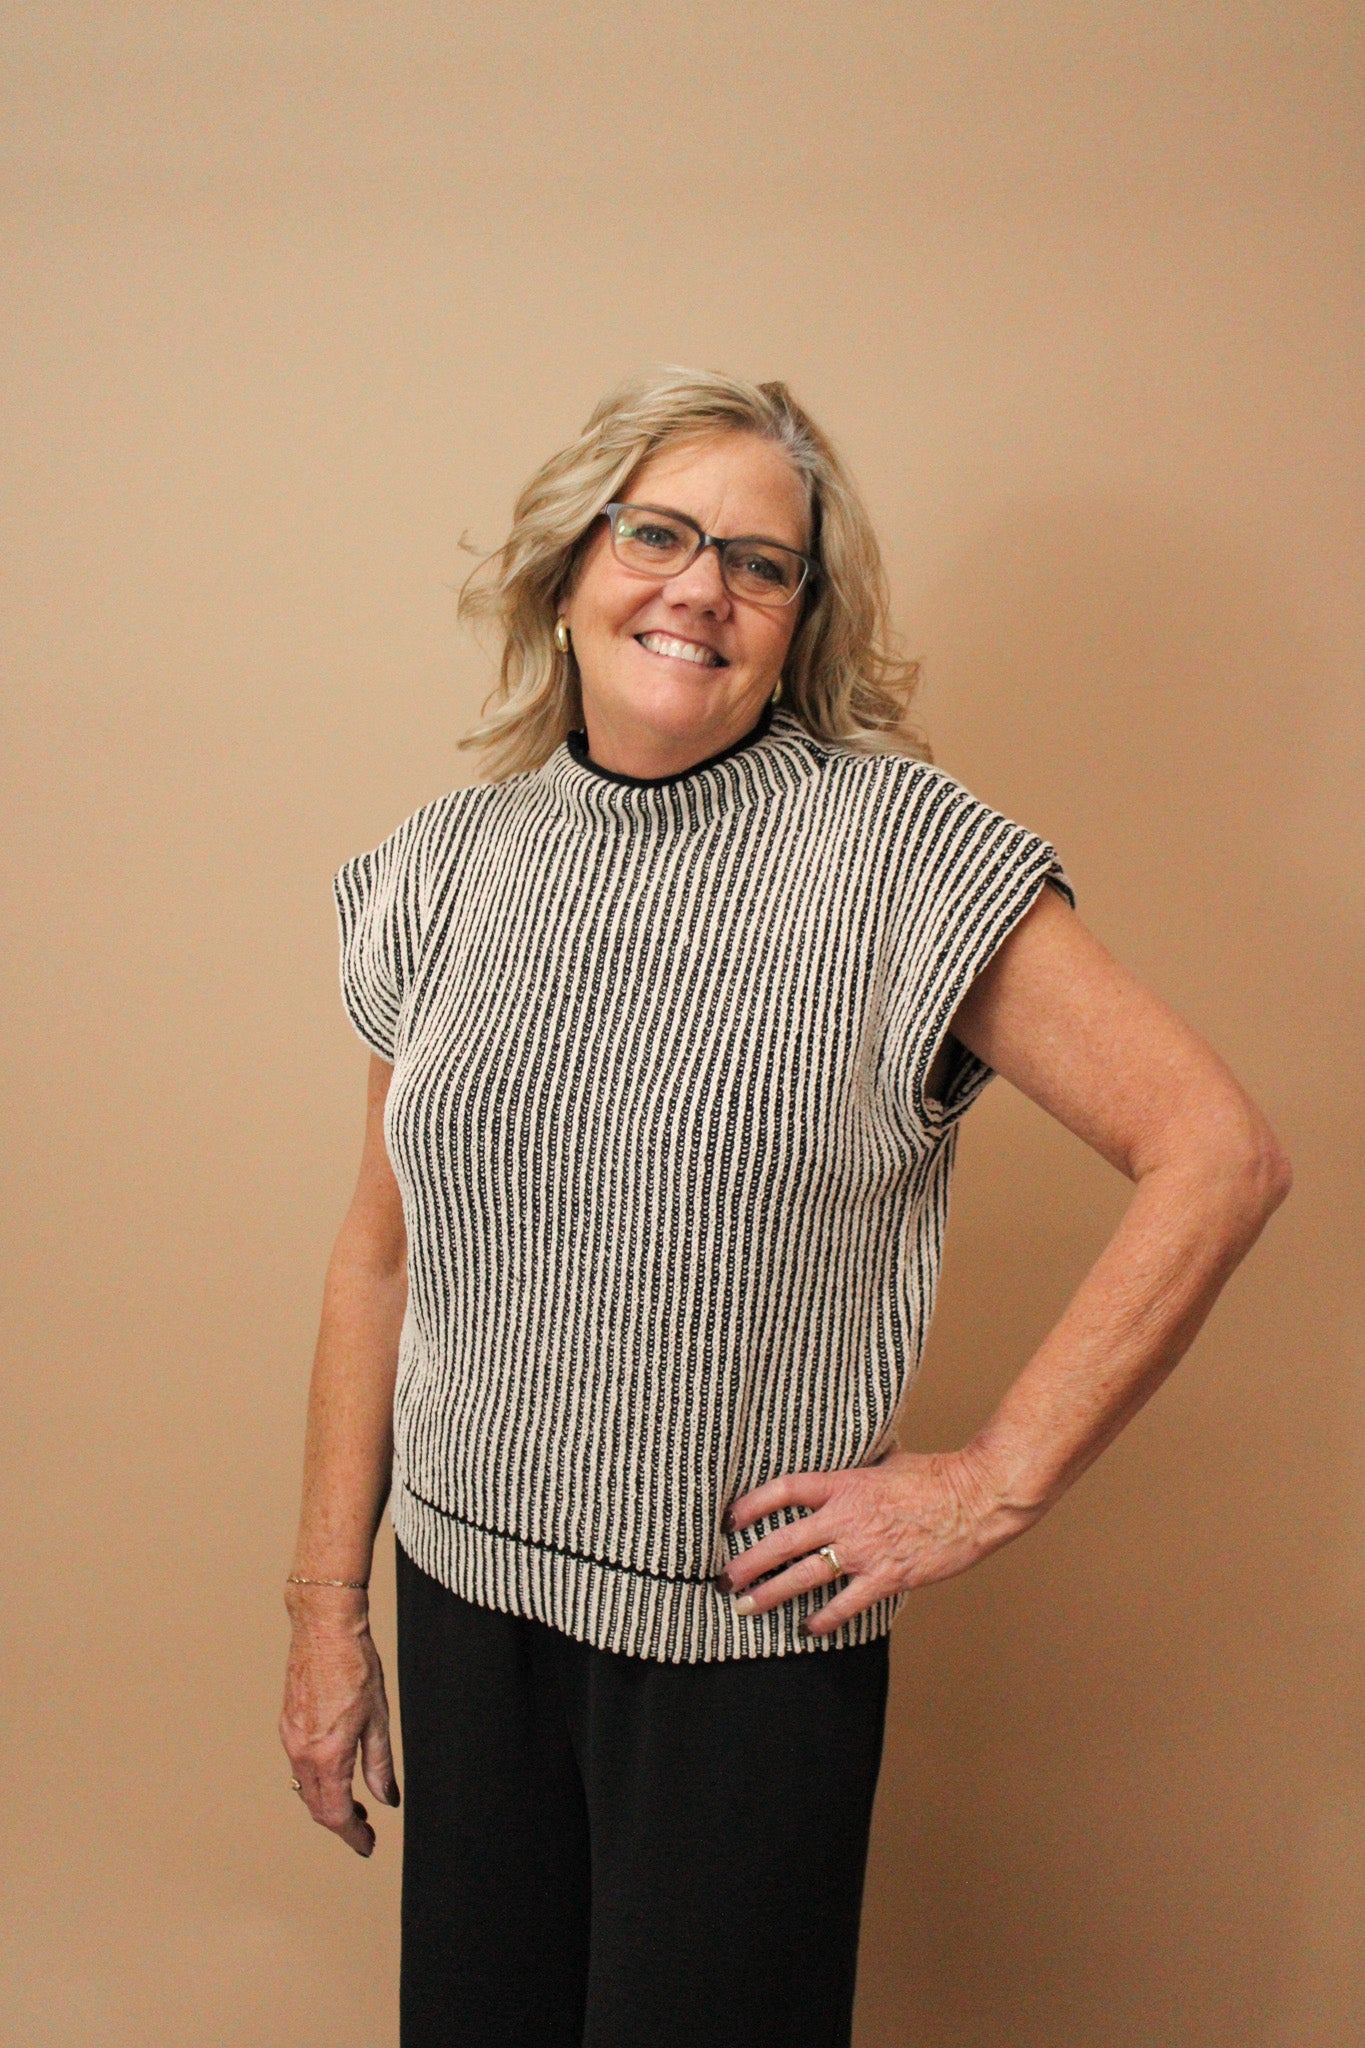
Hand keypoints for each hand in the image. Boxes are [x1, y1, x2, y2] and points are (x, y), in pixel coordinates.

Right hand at [279, 1590, 399, 1855]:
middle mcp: (301, 1752)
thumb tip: (386, 1799)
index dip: (352, 1835)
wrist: (323, 1628)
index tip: (367, 1845)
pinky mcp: (287, 1724)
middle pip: (316, 1806)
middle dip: (341, 1823)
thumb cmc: (356, 1667)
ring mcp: (290, 1738)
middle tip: (366, 1829)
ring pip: (305, 1788)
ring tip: (355, 1804)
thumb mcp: (378, 1719)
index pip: (335, 1813)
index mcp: (327, 1755)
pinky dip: (317, 1780)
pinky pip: (299, 1766)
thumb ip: (380, 1765)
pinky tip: (336, 1772)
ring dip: (327, 1802)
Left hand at [718, 1446, 1040, 1636]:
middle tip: (724, 1578)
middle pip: (783, 1542)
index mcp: (845, 1484)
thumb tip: (849, 1457)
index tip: (730, 1520)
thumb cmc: (937, 1476)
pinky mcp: (887, 1577)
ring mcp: (865, 1551)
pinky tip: (808, 1627)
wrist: (975, 1499)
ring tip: (746, 1606)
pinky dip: (824, 1619)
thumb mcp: (889, 1461)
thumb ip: (861, 1468)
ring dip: (771, 1594)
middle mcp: (846, 1518)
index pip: (785, 1490)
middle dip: (749, 1563)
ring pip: (804, 1577)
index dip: (752, 1505)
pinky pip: (846, 1604)